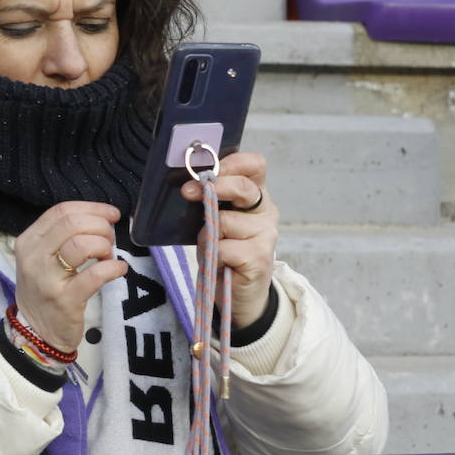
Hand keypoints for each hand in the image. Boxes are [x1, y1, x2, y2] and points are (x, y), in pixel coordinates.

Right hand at [13, 202, 129, 352]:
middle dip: (100, 226)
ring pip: (82, 244)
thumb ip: (62, 236)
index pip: (61, 211)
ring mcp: (47, 278)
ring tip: (108, 256)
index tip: (111, 214)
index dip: (92, 208)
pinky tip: (118, 269)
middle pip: (72, 223)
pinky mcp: (64, 300)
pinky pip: (95, 274)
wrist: (36, 331)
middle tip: (110, 240)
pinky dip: (114, 267)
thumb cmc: (45, 289)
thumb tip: (99, 218)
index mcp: (29, 240)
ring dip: (104, 246)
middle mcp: (34, 256)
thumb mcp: (42, 257)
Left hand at [180, 152, 278, 327]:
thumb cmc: (224, 249)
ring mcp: (266, 235)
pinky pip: (223, 248)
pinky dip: (213, 255)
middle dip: (214, 188)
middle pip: (244, 188)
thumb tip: (190, 184)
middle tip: (188, 192)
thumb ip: (210, 201)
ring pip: (225, 222)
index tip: (207, 171)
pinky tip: (220, 263)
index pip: (255, 165)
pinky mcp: (259, 257)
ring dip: (208, 235)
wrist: (238, 292)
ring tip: (213, 247)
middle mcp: (265, 212)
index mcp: (256, 196)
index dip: (232, 162)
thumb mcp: (214, 220)